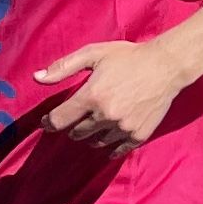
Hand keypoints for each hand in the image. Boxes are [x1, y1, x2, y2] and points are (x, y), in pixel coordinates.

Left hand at [36, 36, 193, 150]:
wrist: (166, 66)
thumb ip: (63, 67)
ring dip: (92, 135)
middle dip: (73, 127)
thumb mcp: (93, 54)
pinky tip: (109, 140)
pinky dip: (111, 146)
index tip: (47, 122)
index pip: (60, 120)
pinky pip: (118, 149)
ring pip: (97, 142)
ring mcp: (123, 128)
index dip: (49, 123)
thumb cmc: (128, 57)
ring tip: (96, 123)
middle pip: (77, 133)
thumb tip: (36, 78)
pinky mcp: (138, 135)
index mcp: (91, 96)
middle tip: (77, 118)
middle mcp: (105, 116)